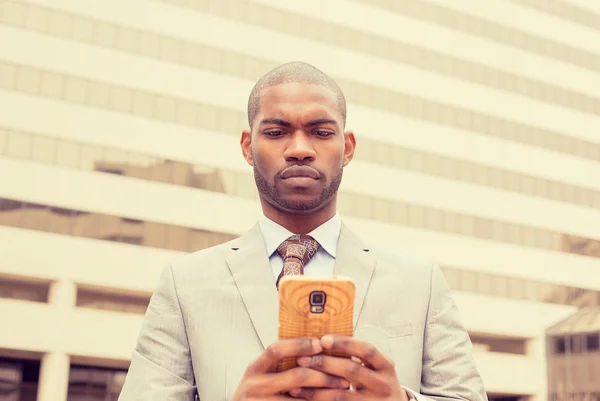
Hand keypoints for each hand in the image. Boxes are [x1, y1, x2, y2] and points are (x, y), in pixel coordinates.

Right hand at [231, 337, 350, 399]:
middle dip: (324, 376)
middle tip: (345, 378)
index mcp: (255, 368)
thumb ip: (280, 365)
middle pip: (296, 376)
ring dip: (325, 396)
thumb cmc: (257, 395)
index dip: (298, 345)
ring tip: (342, 392)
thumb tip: (315, 347)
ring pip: (301, 400)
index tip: (320, 344)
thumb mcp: (261, 376)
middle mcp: (255, 386)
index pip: (276, 350)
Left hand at [293, 335, 409, 399]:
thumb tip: (322, 340)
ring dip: (316, 389)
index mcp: (386, 365)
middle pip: (351, 371)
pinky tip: (305, 399)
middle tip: (302, 359)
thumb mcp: (376, 367)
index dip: (345, 343)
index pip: (366, 350)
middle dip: (324, 364)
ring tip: (296, 384)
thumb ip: (357, 355)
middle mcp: (383, 384)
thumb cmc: (377, 382)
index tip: (323, 339)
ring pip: (342, 395)